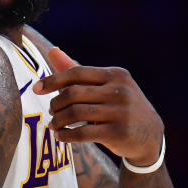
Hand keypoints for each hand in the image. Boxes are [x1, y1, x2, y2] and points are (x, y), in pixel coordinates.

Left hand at [33, 47, 163, 165]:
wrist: (150, 135)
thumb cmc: (119, 106)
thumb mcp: (105, 85)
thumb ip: (77, 70)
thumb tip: (52, 50)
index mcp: (116, 74)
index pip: (76, 73)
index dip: (52, 80)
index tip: (36, 89)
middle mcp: (120, 90)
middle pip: (73, 93)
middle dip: (56, 103)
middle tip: (52, 112)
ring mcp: (121, 112)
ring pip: (75, 113)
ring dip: (58, 120)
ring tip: (54, 125)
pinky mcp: (119, 133)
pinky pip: (83, 133)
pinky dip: (66, 136)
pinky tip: (61, 137)